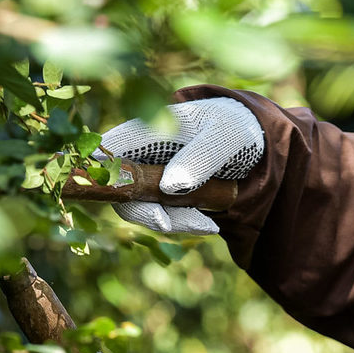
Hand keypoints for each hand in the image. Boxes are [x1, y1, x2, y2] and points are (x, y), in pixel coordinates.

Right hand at [100, 97, 263, 234]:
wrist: (248, 140)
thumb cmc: (232, 128)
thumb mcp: (226, 136)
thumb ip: (201, 156)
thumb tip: (170, 186)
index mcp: (149, 128)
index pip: (112, 147)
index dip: (105, 171)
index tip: (126, 195)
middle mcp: (142, 153)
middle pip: (121, 185)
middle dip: (143, 209)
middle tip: (166, 224)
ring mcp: (150, 175)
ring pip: (143, 205)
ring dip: (171, 220)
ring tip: (208, 225)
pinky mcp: (164, 194)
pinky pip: (164, 213)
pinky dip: (184, 222)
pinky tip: (211, 225)